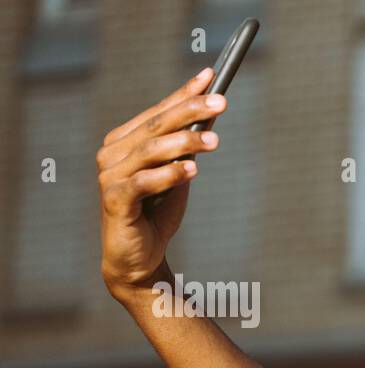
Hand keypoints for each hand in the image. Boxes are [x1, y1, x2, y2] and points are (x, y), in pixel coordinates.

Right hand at [98, 68, 224, 297]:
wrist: (138, 260)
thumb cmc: (157, 214)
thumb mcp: (179, 175)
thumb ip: (187, 148)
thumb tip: (211, 115)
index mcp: (125, 141)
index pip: (159, 112)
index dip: (183, 93)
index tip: (210, 77)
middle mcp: (113, 153)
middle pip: (156, 126)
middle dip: (190, 110)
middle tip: (221, 102)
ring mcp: (111, 176)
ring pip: (151, 151)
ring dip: (185, 143)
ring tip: (214, 142)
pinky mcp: (114, 201)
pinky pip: (142, 183)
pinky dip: (168, 175)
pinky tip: (191, 170)